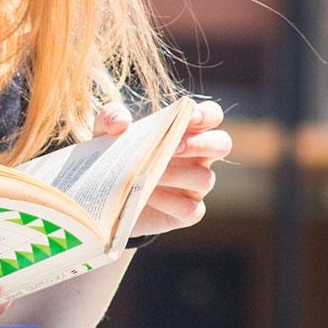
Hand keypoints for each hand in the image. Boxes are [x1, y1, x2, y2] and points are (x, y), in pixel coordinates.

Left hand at [92, 97, 230, 240]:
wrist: (106, 198)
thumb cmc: (116, 156)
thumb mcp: (104, 133)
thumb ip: (110, 118)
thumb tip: (121, 122)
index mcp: (187, 131)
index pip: (212, 115)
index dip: (206, 114)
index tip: (188, 115)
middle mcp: (198, 158)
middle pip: (222, 144)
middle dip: (201, 143)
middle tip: (173, 146)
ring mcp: (195, 187)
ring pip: (206, 179)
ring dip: (178, 175)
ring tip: (150, 174)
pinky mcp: (187, 213)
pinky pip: (191, 209)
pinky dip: (170, 203)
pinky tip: (147, 195)